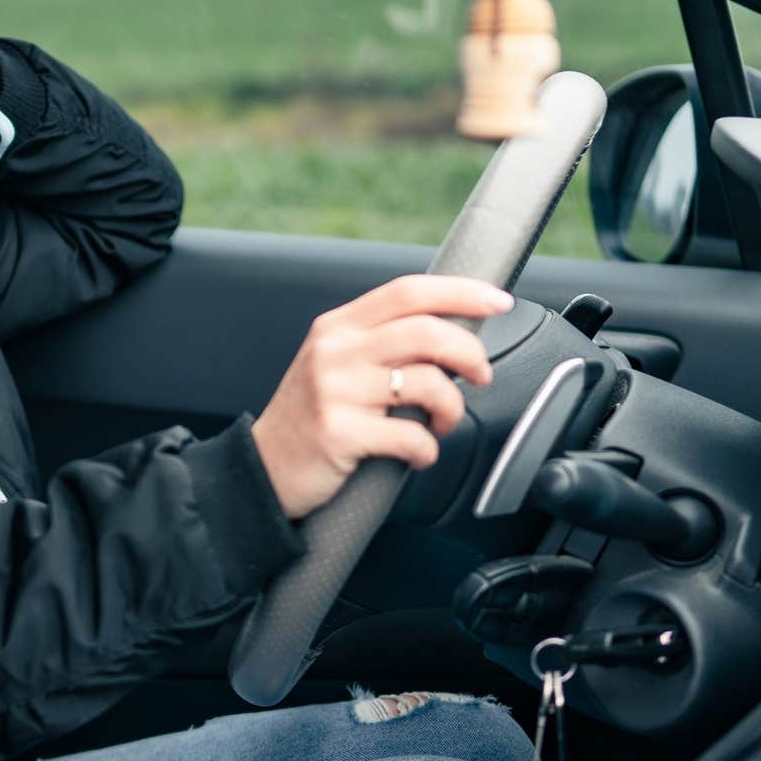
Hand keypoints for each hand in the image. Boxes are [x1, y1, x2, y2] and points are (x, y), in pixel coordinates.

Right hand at [249, 275, 514, 521]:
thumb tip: (452, 331)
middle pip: (426, 332)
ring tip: (441, 423)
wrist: (263, 468)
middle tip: (480, 376)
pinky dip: (427, 450)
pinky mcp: (339, 433)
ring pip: (428, 384)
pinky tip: (417, 454)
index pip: (408, 292)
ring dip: (452, 408)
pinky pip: (411, 436)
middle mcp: (335, 351)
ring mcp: (335, 391)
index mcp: (338, 326)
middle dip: (470, 354)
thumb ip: (380, 340)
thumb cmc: (311, 417)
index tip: (498, 300)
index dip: (460, 292)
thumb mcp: (334, 362)